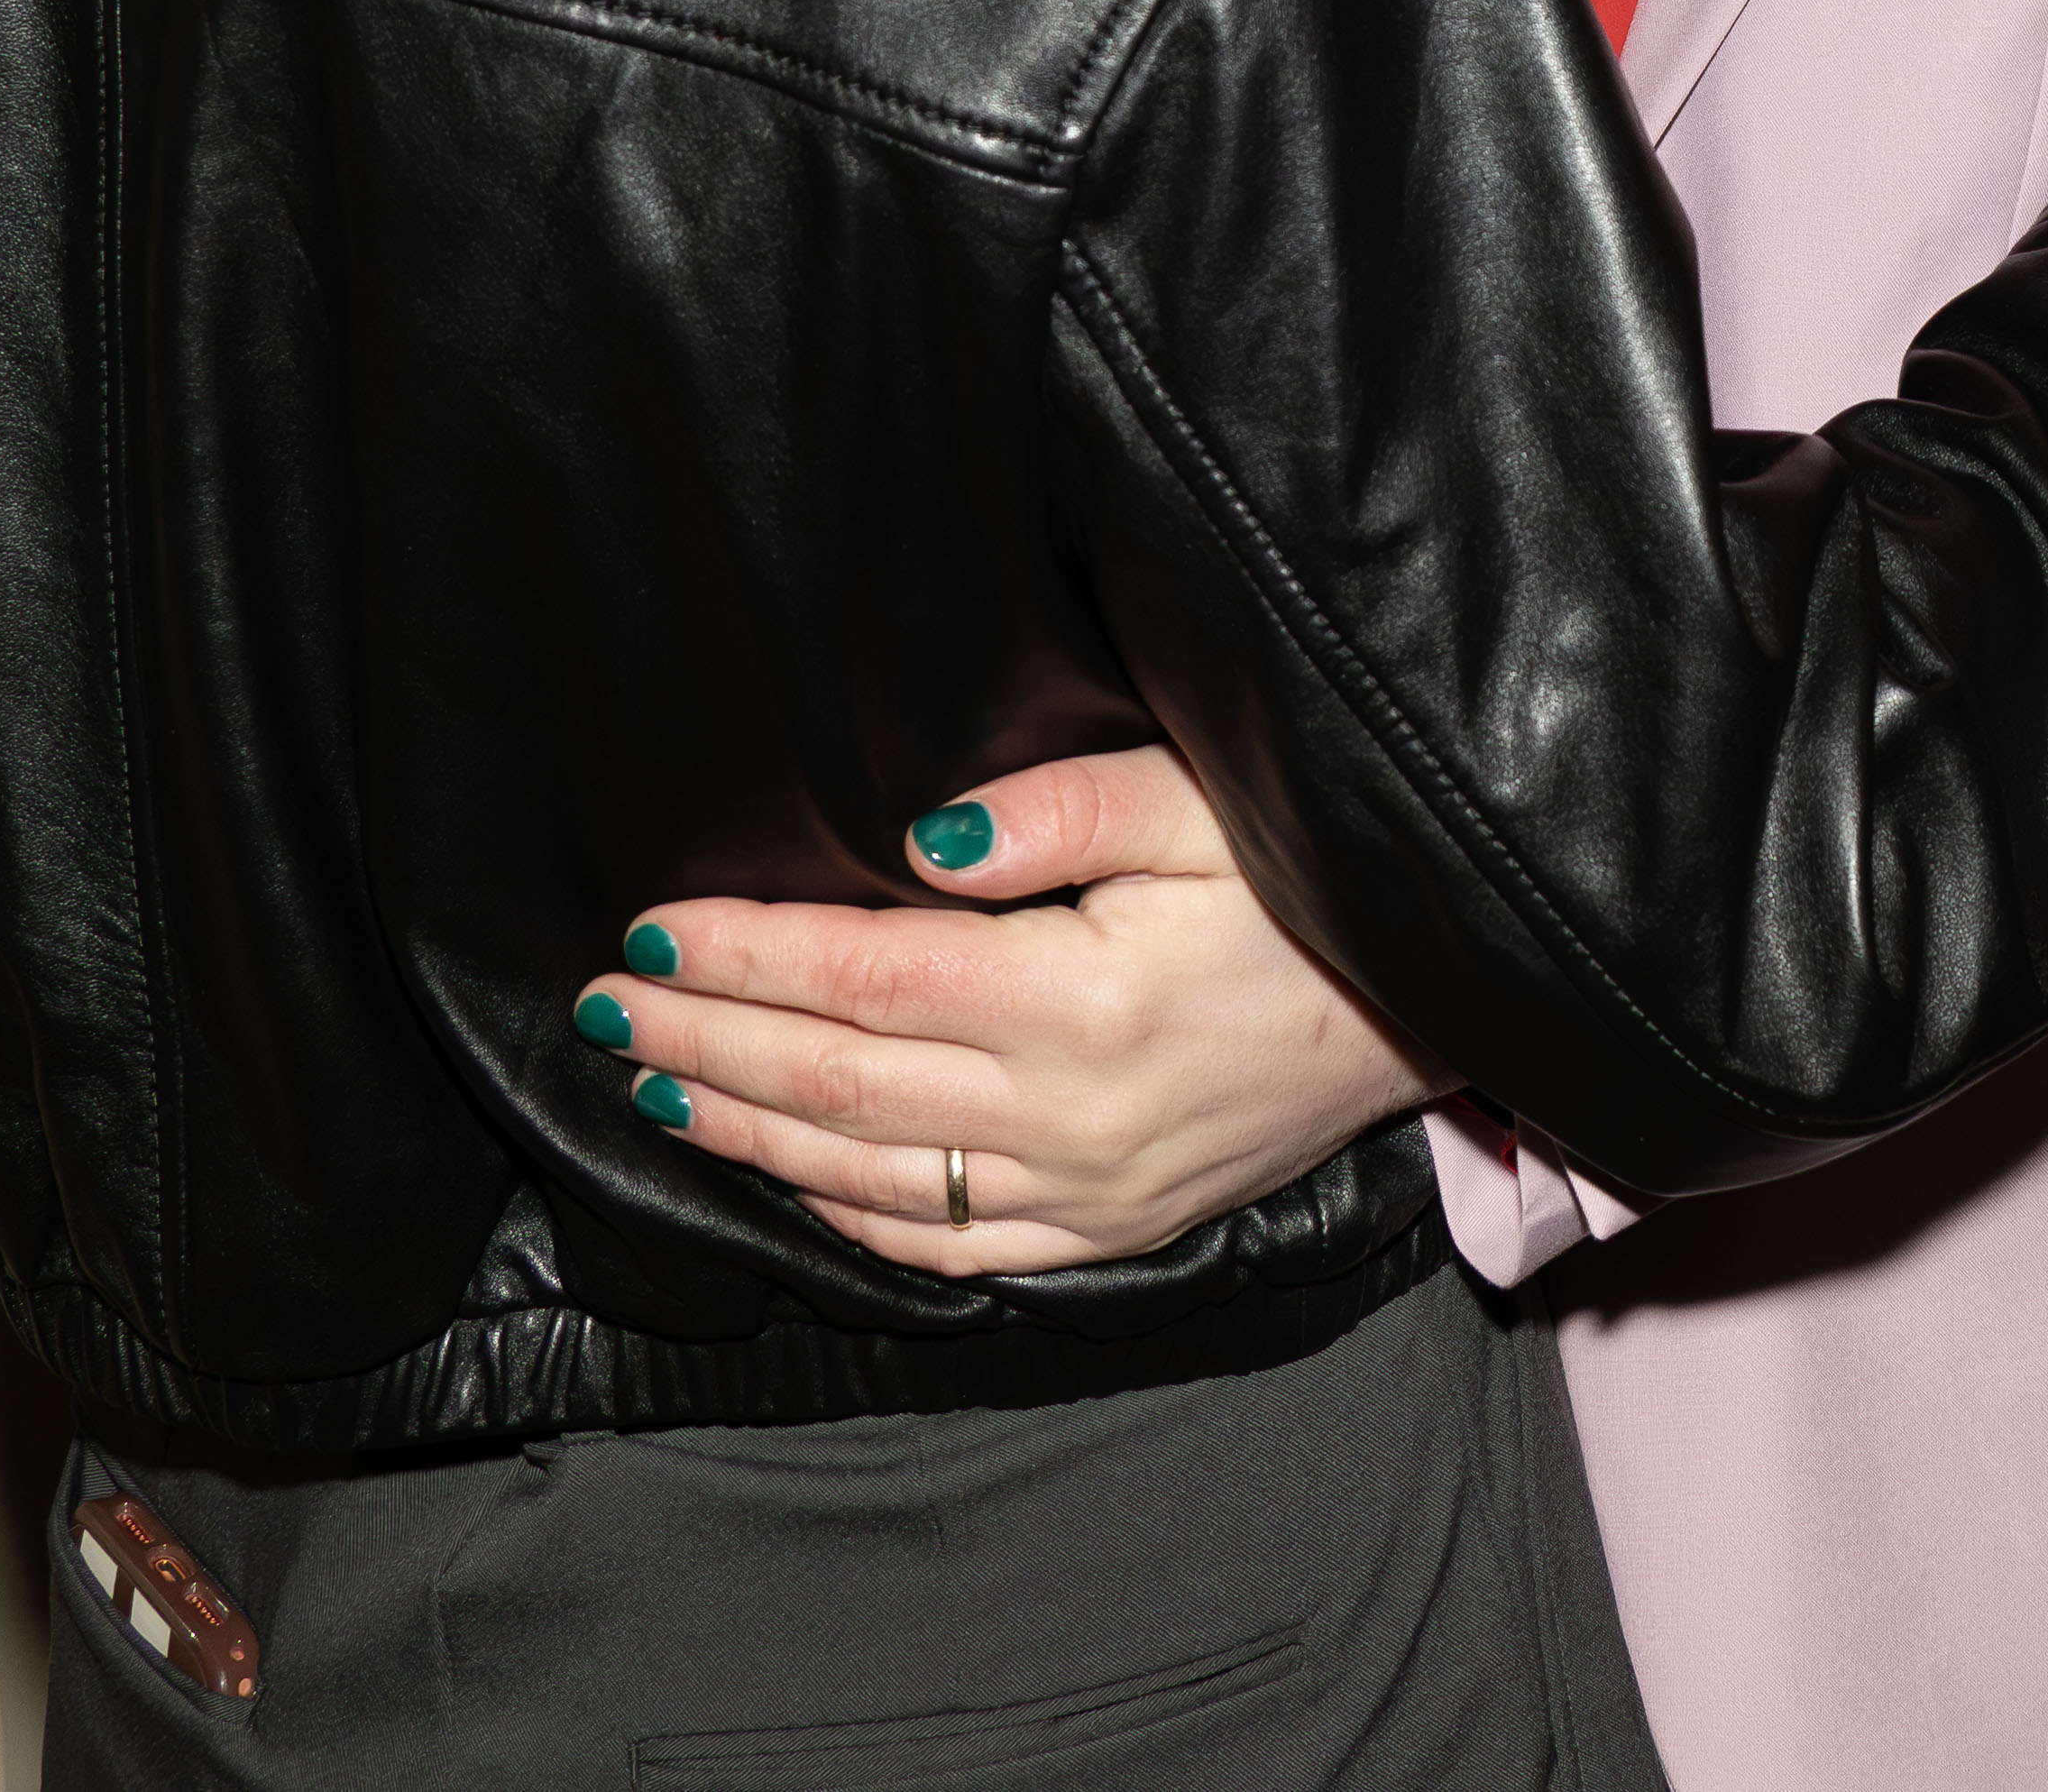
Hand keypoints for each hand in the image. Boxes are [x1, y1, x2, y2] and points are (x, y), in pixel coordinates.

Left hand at [594, 746, 1438, 1278]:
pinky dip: (841, 1213)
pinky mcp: (1110, 1230)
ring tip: (658, 1080)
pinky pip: (942, 1245)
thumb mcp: (1206, 802)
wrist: (1440, 1002)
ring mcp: (1088, 1193)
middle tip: (607, 1003)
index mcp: (1085, 1003)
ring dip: (746, 1131)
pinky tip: (783, 1171)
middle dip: (705, 1040)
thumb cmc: (1316, 884)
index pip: (863, 979)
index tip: (655, 925)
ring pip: (866, 1178)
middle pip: (836, 1086)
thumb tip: (918, 839)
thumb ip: (1060, 804)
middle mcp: (1072, 1119)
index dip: (746, 953)